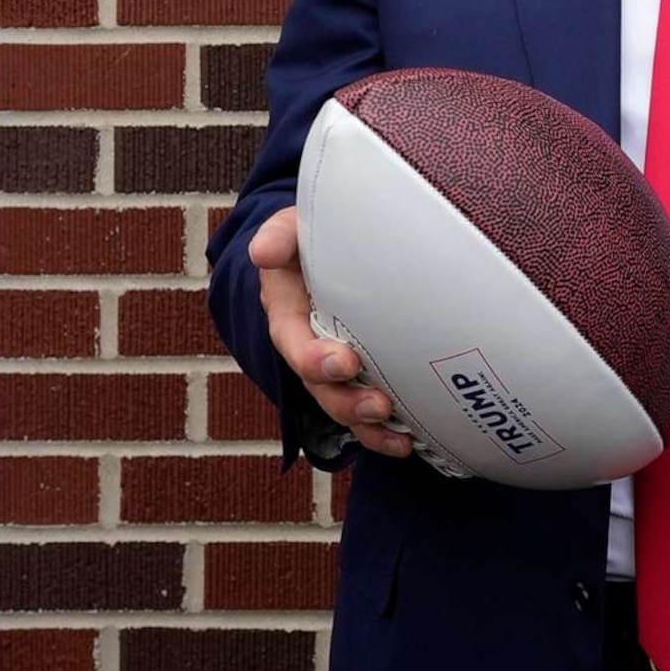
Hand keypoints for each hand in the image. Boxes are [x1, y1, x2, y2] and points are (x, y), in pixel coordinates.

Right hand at [250, 205, 413, 458]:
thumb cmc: (312, 239)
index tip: (344, 362)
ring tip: (398, 432)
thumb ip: (279, 235)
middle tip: (378, 403)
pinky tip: (407, 442)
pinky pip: (365, 412)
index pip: (292, 341)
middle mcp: (307, 346)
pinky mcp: (360, 375)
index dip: (313, 358)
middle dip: (346, 401)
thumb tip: (262, 252)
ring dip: (366, 423)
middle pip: (318, 385)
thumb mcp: (293, 228)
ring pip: (342, 405)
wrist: (333, 247)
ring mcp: (332, 366)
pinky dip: (383, 432)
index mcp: (287, 312)